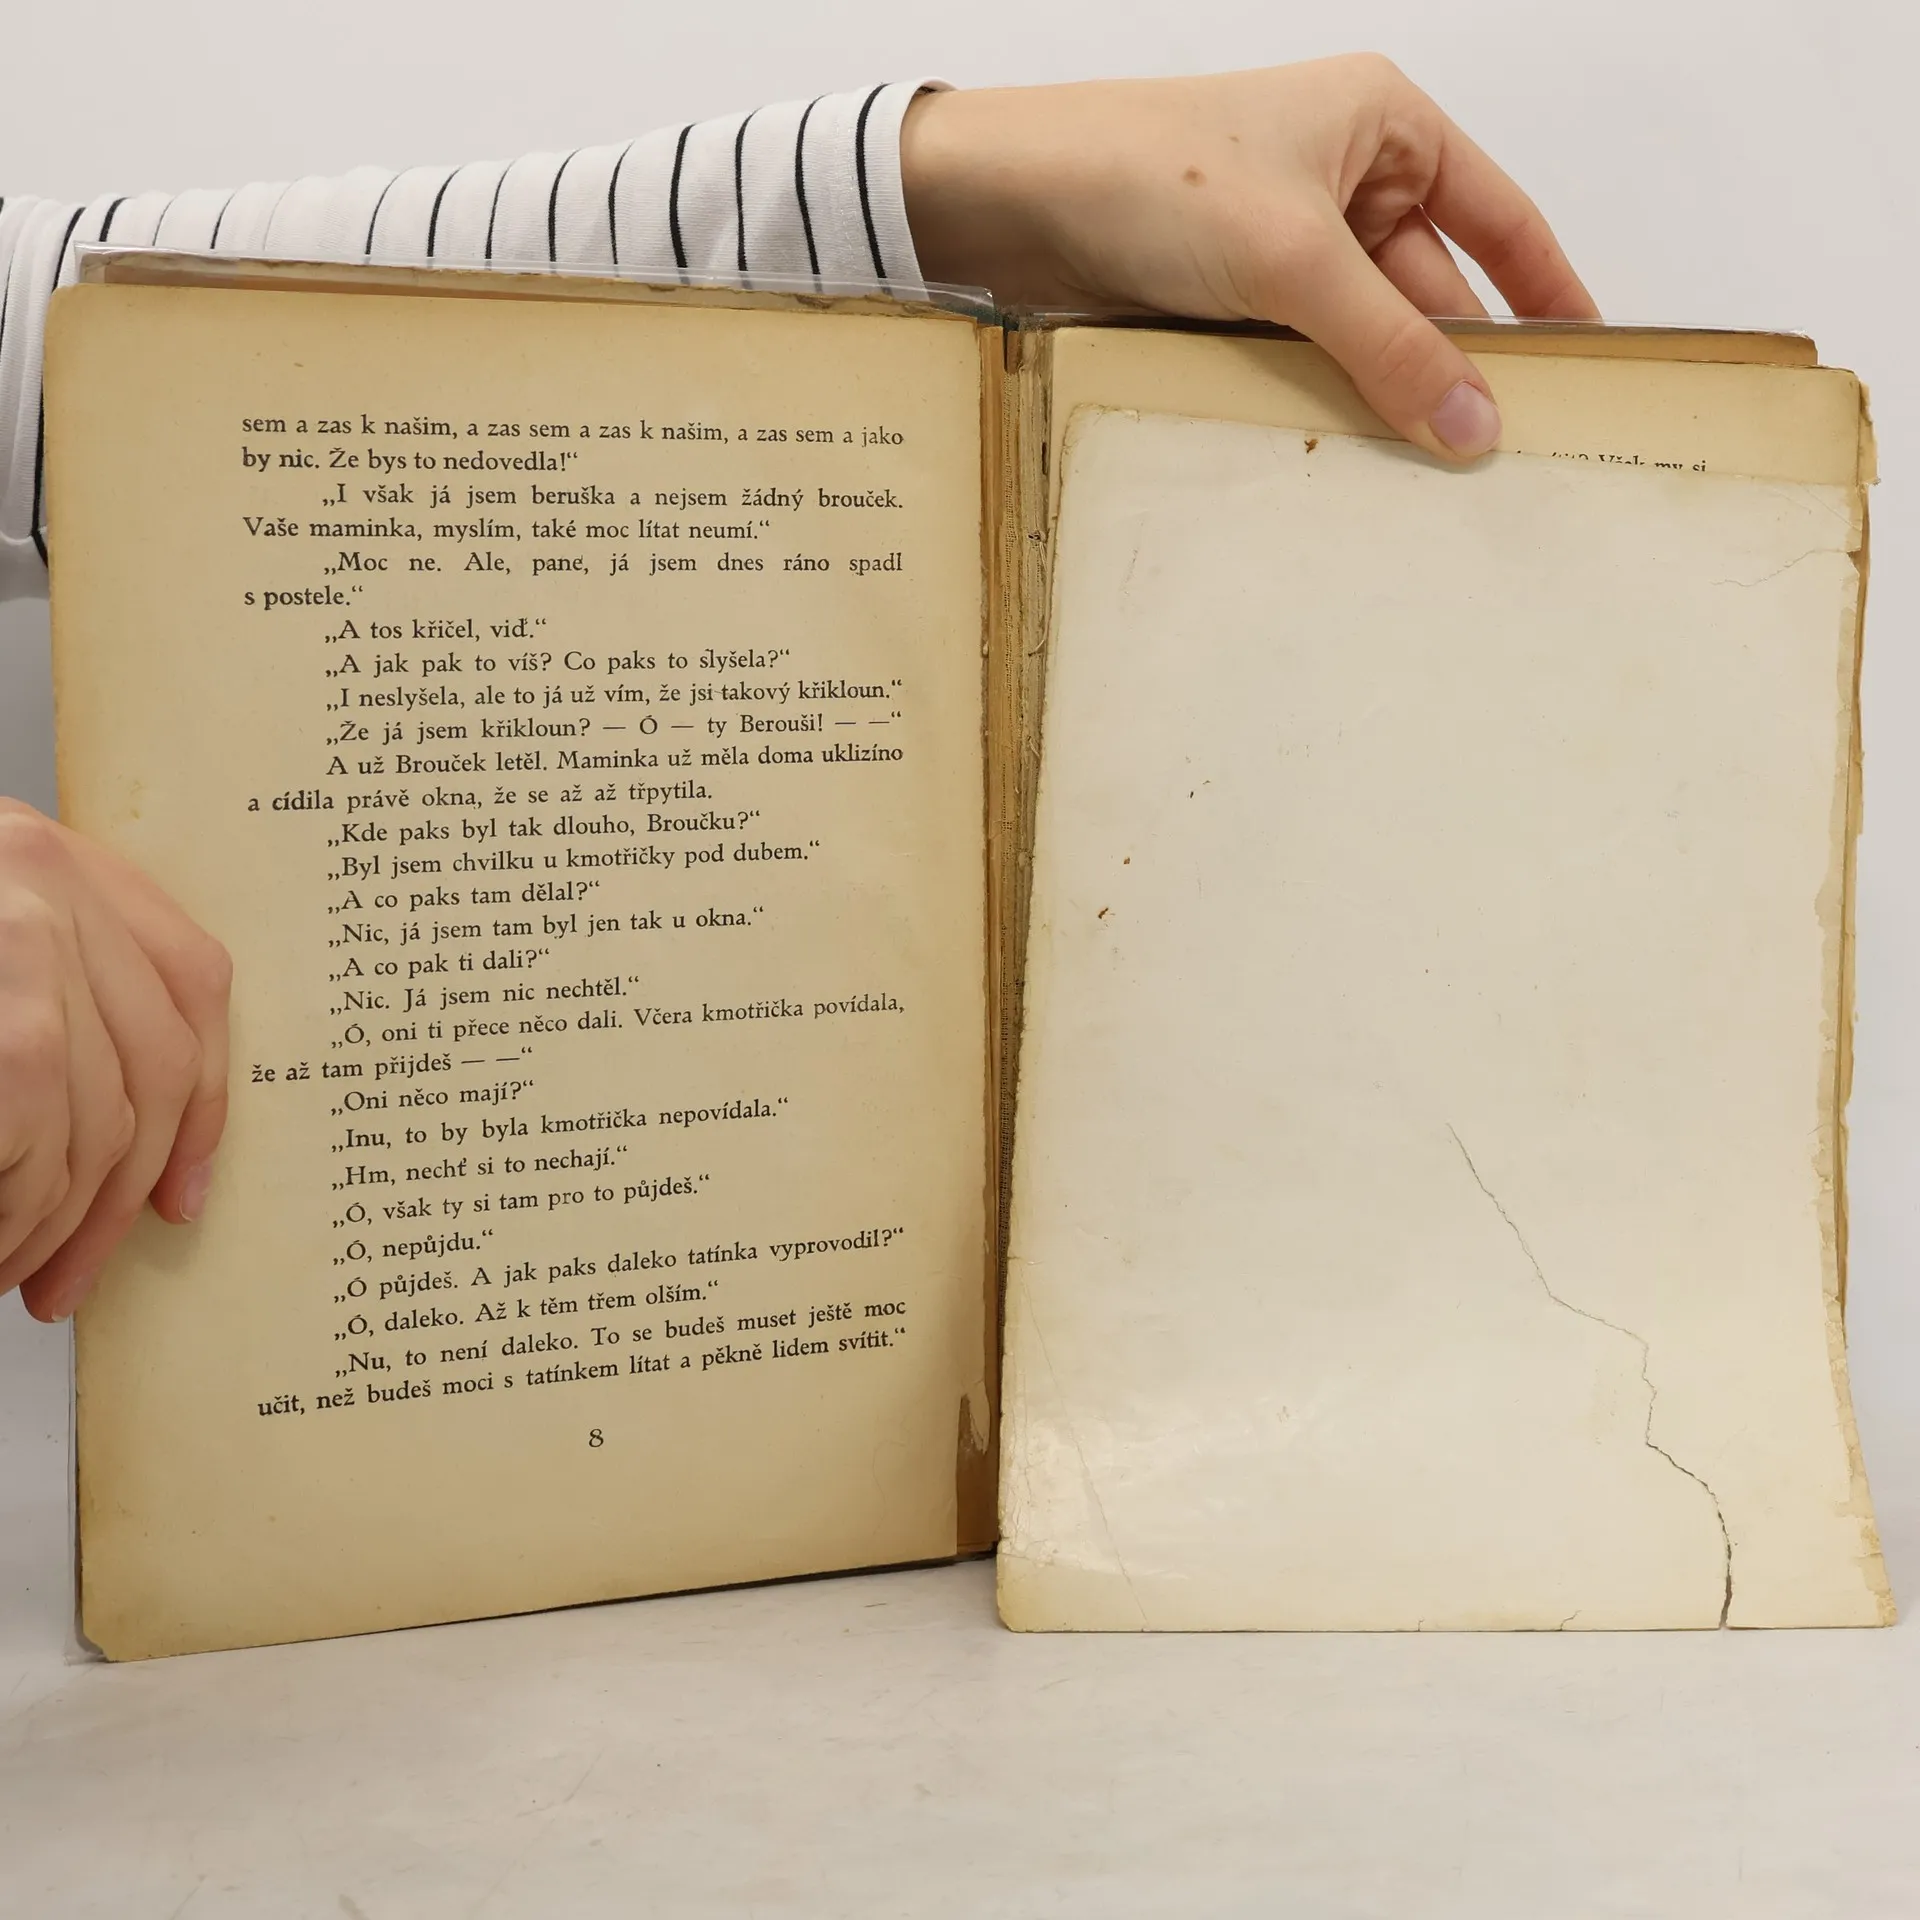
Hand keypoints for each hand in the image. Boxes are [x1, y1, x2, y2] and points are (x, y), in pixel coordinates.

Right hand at [0, 801, 230, 1320]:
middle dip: (121, 1193)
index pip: (190, 978)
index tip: (183, 1190)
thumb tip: (139, 1140)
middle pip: (156, 1066)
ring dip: (57, 1221)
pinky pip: (42, 1147)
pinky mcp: (10, 1035)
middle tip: (73, 1274)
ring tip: (10, 1271)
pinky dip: (14, 1218)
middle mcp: (39, 875)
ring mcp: (20, 940)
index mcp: (37, 849)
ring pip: (102, 1121)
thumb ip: (41, 990)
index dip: (202, 1097)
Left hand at [901, 56, 1598, 460]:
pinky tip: (1349, 453)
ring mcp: (1284, 241)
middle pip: (1431, 286)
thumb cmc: (1152, 175)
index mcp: (1383, 126)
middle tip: (1497, 455)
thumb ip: (1390, 345)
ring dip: (1385, 391)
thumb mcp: (1294, 258)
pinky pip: (1304, 353)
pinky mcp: (1231, 295)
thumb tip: (1475, 423)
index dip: (1548, 290)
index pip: (1500, 217)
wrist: (1012, 201)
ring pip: (1364, 330)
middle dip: (1456, 363)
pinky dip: (1325, 397)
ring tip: (1429, 474)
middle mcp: (1342, 178)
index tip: (1588, 362)